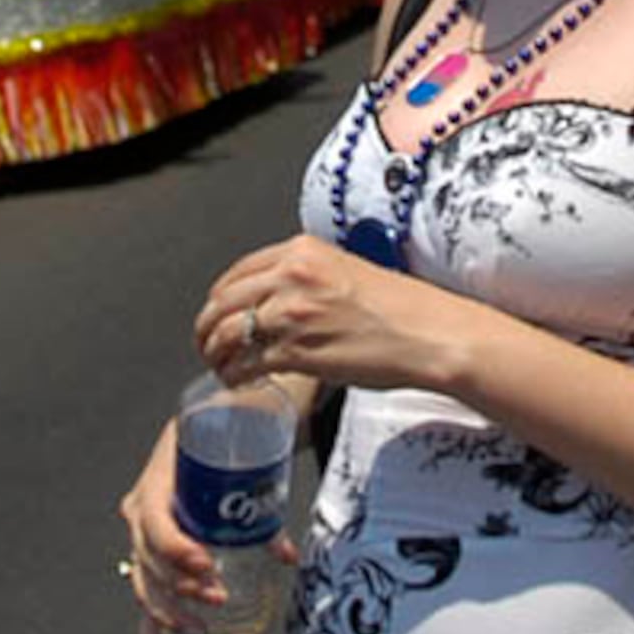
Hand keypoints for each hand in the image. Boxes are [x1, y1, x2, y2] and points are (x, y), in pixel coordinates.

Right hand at [116, 420, 291, 633]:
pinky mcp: (152, 554)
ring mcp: (142, 535)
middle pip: (149, 559)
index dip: (176, 549)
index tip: (206, 564)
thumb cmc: (217, 441)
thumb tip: (286, 553)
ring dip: (169, 611)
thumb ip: (261, 504)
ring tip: (200, 629)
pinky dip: (151, 625)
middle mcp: (141, 511)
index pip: (155, 523)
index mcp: (156, 483)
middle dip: (181, 586)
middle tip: (217, 597)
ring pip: (145, 581)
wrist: (202, 429)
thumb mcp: (237, 459)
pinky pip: (146, 592)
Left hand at [196, 234, 467, 392]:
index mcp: (302, 252)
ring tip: (218, 365)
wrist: (428, 334)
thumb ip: (307, 276)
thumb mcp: (346, 270)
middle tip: (205, 343)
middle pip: (223, 301)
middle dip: (206, 326)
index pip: (238, 271)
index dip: (219, 297)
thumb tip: (280, 296)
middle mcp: (291, 277)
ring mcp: (292, 314)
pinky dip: (234, 375)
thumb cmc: (399, 308)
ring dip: (214, 353)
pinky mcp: (297, 352)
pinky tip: (236, 381)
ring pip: (227, 333)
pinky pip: (247, 364)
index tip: (216, 312)